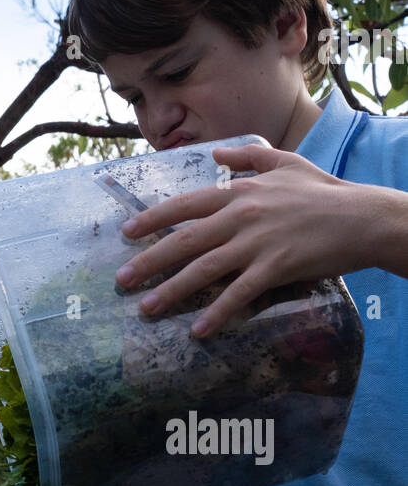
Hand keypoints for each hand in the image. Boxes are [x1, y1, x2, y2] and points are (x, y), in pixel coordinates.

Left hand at [112, 143, 375, 337]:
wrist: (363, 217)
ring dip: (172, 290)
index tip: (127, 233)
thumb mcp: (285, 163)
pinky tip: (198, 329)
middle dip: (149, 261)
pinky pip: (239, 294)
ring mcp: (257, 243)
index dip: (153, 219)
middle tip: (121, 280)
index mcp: (240, 192)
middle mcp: (241, 216)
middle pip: (185, 240)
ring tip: (147, 309)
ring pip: (204, 268)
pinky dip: (217, 312)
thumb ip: (247, 160)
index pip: (185, 205)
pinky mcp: (277, 268)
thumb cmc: (325, 191)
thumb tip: (217, 156)